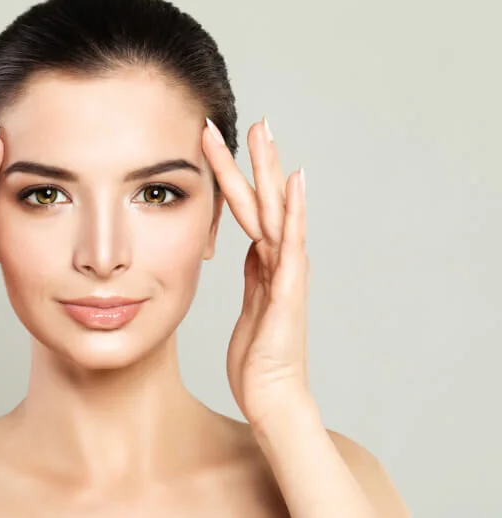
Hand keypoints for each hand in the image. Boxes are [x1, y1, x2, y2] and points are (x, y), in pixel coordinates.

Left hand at [202, 117, 308, 425]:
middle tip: (255, 120)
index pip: (249, 210)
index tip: (223, 146)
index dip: (237, 177)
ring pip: (278, 212)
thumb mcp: (250, 307)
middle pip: (268, 201)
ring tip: (266, 134)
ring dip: (271, 172)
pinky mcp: (289, 291)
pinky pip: (290, 245)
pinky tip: (294, 185)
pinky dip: (294, 213)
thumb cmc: (259, 358)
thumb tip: (248, 249)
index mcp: (266, 264)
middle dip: (259, 160)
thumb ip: (254, 276)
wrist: (272, 397)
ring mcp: (288, 273)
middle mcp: (281, 262)